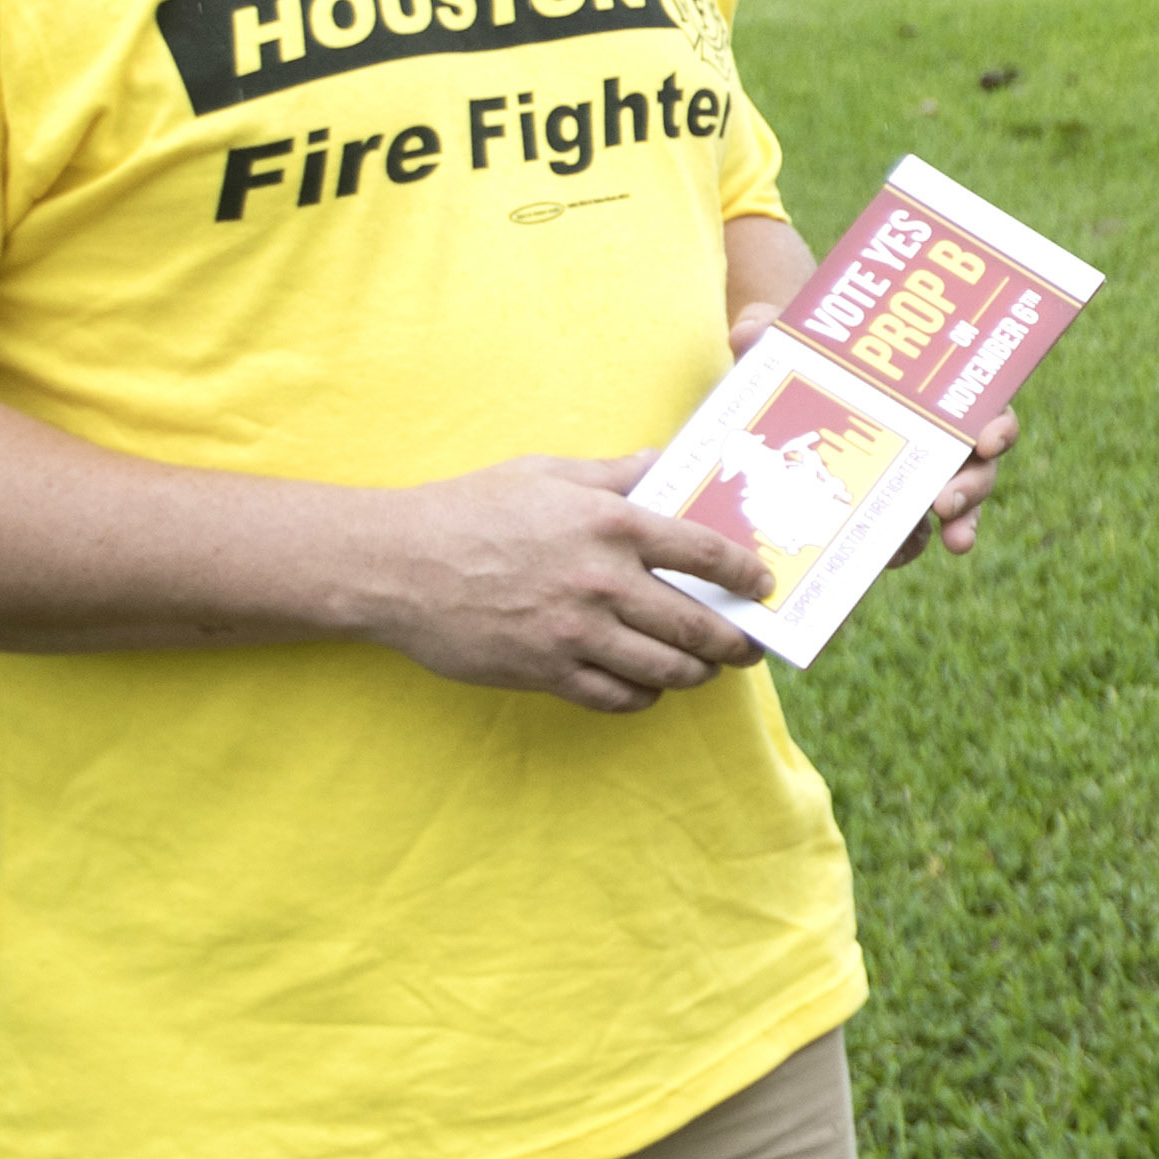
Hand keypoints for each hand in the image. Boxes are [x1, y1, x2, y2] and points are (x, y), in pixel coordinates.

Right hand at [358, 452, 773, 712]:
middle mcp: (603, 582)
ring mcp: (576, 633)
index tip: (762, 585)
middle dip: (736, 641)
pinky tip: (648, 687)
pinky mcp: (546, 672)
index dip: (746, 573)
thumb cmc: (469, 510)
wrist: (395, 565)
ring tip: (706, 669)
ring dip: (697, 673)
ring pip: (665, 668)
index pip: (706, 553)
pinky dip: (643, 696)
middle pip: (698, 624)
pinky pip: (616, 697)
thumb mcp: (545, 474)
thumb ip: (614, 473)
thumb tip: (662, 461)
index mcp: (611, 524)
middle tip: (751, 645)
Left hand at [731, 295, 1014, 572]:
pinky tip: (897, 558)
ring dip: (964, 521)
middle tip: (946, 501)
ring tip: (954, 540)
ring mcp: (918, 475)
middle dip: (974, 485)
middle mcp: (939, 434)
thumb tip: (747, 332)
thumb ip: (771, 328)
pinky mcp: (889, 508)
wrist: (786, 381)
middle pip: (978, 463)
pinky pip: (913, 533)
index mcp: (935, 391)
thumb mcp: (791, 338)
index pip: (983, 408)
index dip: (996, 425)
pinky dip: (911, 546)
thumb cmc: (807, 352)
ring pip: (958, 502)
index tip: (985, 438)